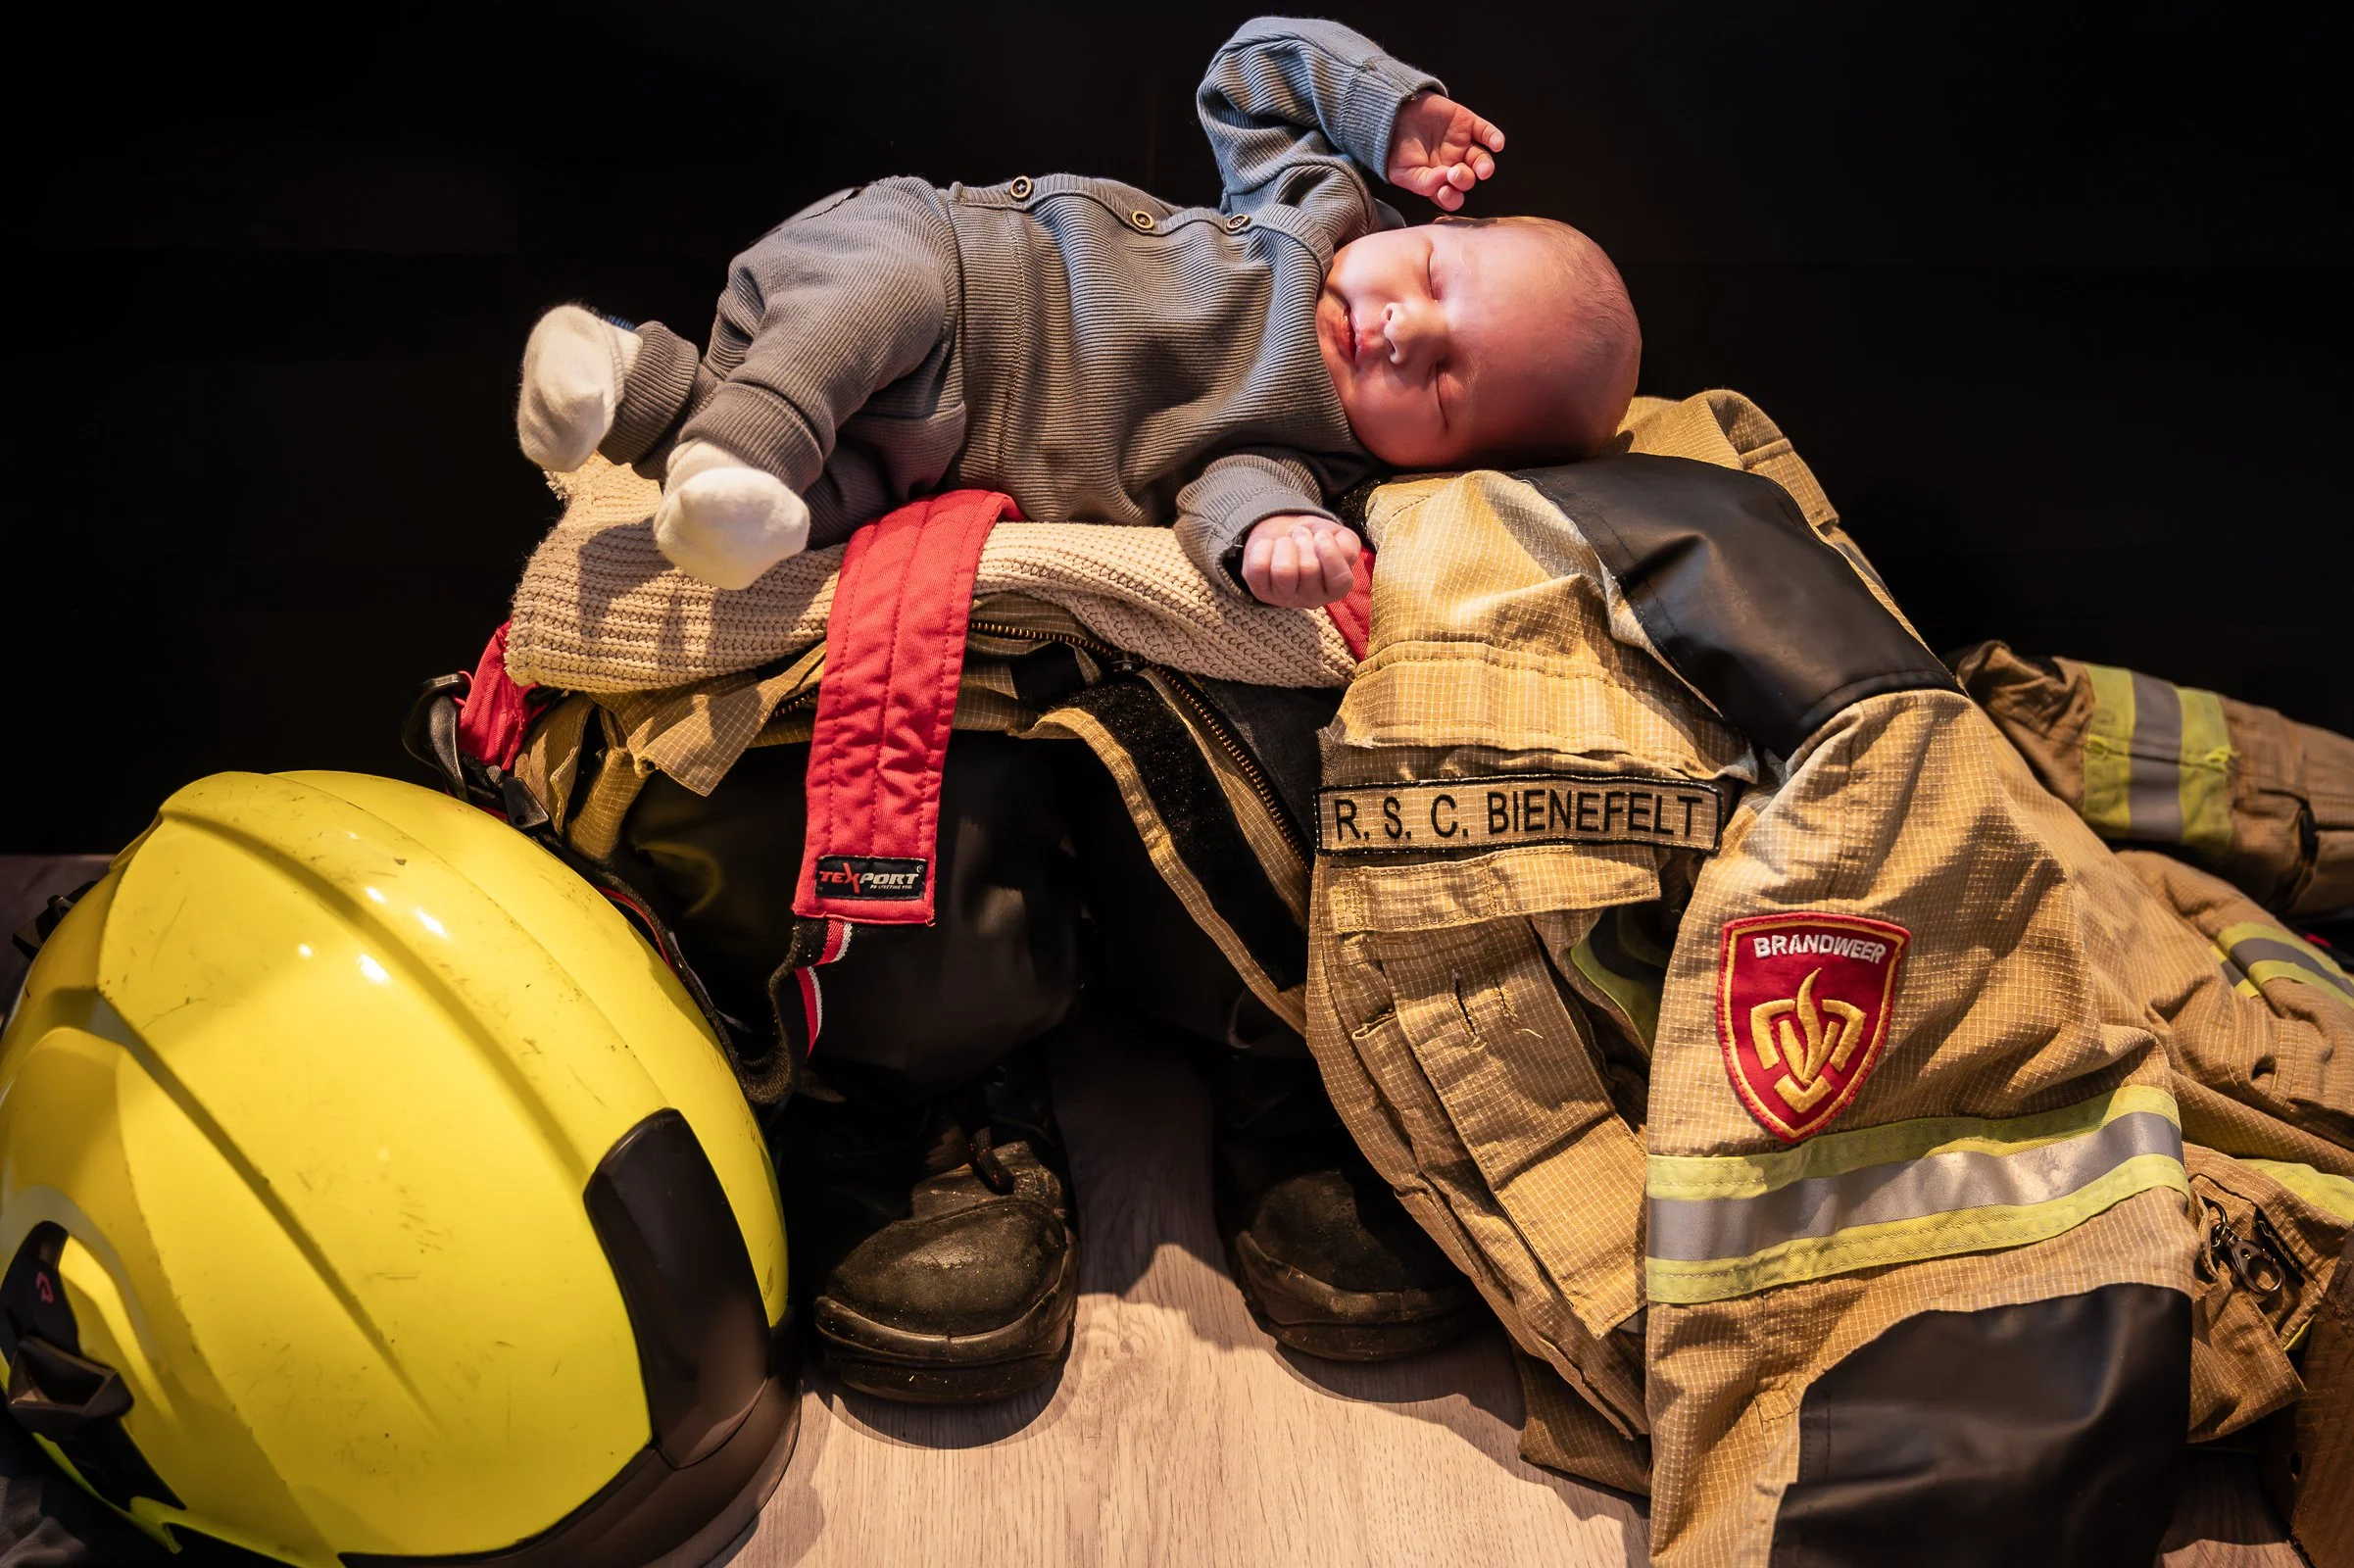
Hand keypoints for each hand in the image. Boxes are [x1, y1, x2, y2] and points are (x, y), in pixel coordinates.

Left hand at [1241, 514, 1361, 607]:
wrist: (1285, 534)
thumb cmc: (1315, 539)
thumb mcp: (1338, 537)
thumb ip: (1349, 544)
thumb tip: (1340, 550)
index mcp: (1336, 590)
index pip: (1340, 580)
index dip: (1330, 552)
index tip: (1321, 535)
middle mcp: (1312, 600)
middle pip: (1309, 569)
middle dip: (1304, 541)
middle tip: (1301, 535)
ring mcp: (1285, 598)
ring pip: (1283, 571)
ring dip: (1285, 545)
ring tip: (1287, 542)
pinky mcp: (1261, 592)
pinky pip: (1259, 568)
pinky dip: (1263, 548)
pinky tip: (1269, 547)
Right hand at [1386, 91, 1503, 211]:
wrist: (1393, 112)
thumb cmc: (1394, 145)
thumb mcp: (1401, 172)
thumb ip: (1423, 183)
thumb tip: (1443, 184)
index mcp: (1437, 181)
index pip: (1452, 196)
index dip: (1452, 197)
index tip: (1444, 191)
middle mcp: (1452, 165)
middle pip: (1467, 179)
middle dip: (1464, 180)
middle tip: (1454, 173)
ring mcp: (1462, 145)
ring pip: (1481, 160)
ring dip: (1485, 166)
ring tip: (1483, 170)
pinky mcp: (1467, 124)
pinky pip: (1486, 133)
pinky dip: (1494, 138)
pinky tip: (1496, 144)